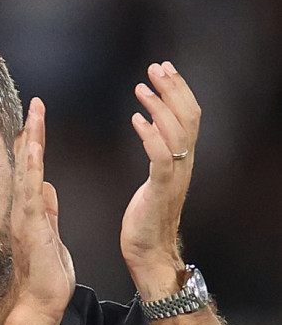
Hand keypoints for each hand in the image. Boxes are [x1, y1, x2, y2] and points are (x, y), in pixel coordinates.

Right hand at [10, 97, 74, 323]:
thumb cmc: (47, 277)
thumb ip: (49, 212)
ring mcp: (24, 218)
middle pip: (26, 165)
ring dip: (31, 142)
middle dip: (30, 133)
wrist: (42, 302)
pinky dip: (31, 168)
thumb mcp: (52, 237)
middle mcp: (22, 211)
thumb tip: (47, 188)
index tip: (38, 119)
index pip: (33, 172)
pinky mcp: (30, 226)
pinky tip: (33, 148)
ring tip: (35, 113)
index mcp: (30, 213)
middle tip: (35, 103)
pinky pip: (30, 191)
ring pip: (26, 171)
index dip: (35, 145)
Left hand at [120, 61, 200, 298]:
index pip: (189, 116)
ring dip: (158, 105)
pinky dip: (150, 134)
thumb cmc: (145, 223)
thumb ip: (157, 154)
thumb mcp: (154, 181)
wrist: (148, 255)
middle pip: (188, 116)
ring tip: (142, 88)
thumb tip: (150, 128)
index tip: (163, 71)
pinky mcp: (160, 190)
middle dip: (172, 88)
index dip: (179, 91)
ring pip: (176, 131)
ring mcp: (173, 177)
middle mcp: (183, 165)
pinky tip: (136, 120)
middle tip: (155, 68)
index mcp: (182, 162)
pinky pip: (160, 156)